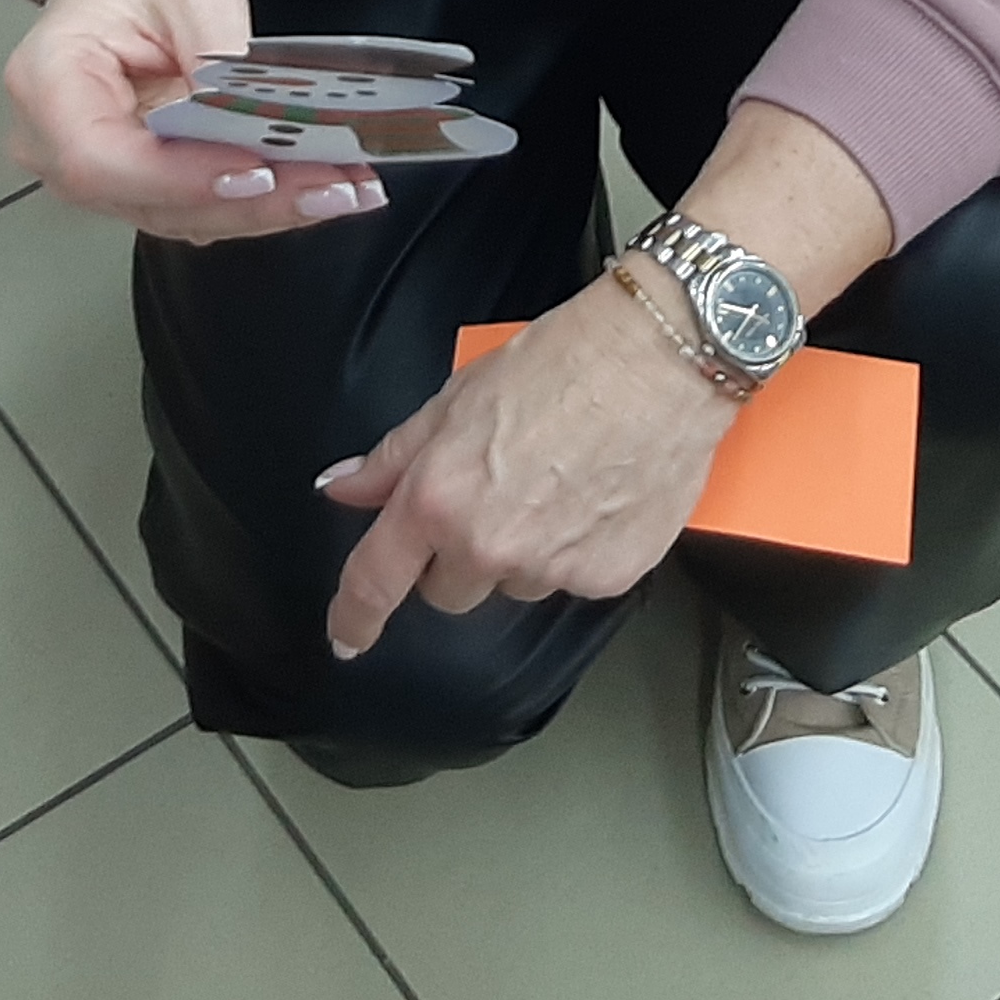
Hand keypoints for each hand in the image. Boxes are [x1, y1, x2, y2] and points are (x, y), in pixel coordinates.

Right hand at [3, 0, 390, 242]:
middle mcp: (52, 142)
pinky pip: (192, 208)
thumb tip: (257, 120)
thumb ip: (219, 54)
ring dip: (264, 210)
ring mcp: (90, 172)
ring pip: (177, 215)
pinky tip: (316, 188)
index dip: (183, 178)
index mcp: (46, 80)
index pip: (103, 158)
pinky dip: (255, 203)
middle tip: (332, 185)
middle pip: (146, 200)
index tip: (259, 171)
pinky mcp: (133, 185)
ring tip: (342, 187)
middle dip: (246, 201)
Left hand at [320, 270, 738, 658]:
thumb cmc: (560, 362)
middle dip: (457, 556)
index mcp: (438, 499)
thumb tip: (343, 488)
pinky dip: (576, 551)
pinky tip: (595, 496)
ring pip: (514, 586)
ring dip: (520, 552)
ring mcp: (551, 569)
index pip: (377, 580)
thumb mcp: (456, 398)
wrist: (656, 361)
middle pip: (449, 592)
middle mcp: (489, 546)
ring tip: (556, 484)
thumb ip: (394, 457)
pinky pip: (572, 581)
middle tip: (491, 496)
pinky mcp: (607, 578)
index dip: (354, 616)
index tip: (346, 638)